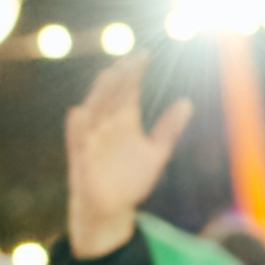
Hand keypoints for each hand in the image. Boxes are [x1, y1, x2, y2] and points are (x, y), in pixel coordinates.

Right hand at [66, 55, 195, 258]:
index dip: (134, 73)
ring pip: (94, 111)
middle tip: (130, 61)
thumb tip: (186, 103)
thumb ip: (169, 130)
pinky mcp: (82, 159)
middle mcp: (107, 124)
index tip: (144, 55)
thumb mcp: (156, 154)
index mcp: (124, 120)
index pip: (128, 90)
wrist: (113, 210)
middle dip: (120, 77)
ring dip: (101, 94)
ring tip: (110, 75)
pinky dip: (78, 127)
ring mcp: (93, 140)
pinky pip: (78, 141)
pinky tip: (80, 113)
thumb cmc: (130, 179)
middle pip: (111, 95)